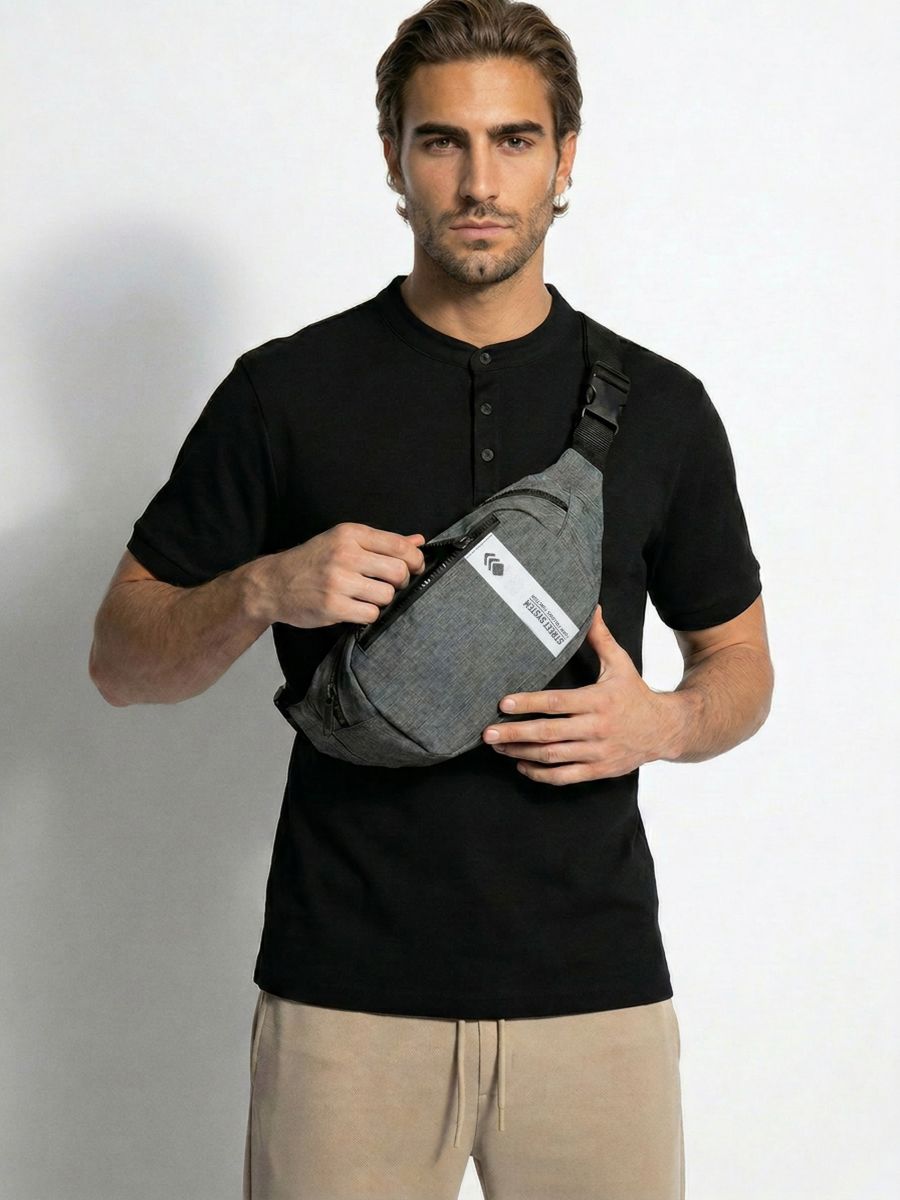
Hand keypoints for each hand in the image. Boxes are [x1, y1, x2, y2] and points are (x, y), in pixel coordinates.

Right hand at [246, 524, 425, 628]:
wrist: (273, 583)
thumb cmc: (314, 561)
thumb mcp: (344, 541)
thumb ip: (382, 542)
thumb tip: (419, 540)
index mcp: (351, 534)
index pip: (400, 545)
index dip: (415, 560)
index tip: (414, 568)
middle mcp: (345, 554)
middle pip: (399, 572)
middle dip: (401, 582)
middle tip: (389, 586)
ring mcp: (338, 581)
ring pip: (386, 595)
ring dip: (382, 600)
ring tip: (367, 597)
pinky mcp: (332, 605)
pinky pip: (370, 614)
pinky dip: (368, 614)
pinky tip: (356, 608)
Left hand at [481, 606, 677, 784]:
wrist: (664, 729)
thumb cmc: (635, 693)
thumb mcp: (620, 663)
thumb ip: (600, 638)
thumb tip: (591, 608)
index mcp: (598, 701)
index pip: (556, 702)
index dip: (529, 703)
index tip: (504, 703)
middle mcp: (596, 728)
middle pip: (548, 733)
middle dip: (515, 733)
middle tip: (488, 732)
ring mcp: (597, 751)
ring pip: (552, 756)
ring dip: (521, 752)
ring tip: (498, 746)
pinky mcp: (599, 769)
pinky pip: (565, 776)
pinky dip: (541, 774)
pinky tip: (522, 764)